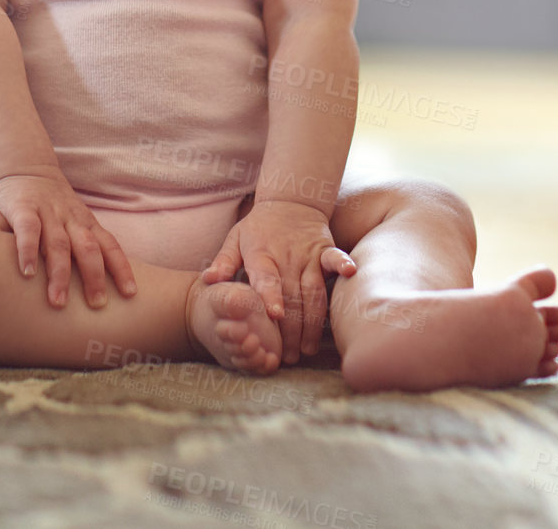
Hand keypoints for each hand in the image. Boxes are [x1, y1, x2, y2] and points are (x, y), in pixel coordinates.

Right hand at [0, 171, 137, 310]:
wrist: (25, 166)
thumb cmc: (53, 205)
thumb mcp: (74, 221)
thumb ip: (84, 246)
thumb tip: (104, 287)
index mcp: (86, 223)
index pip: (110, 245)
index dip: (121, 268)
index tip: (130, 294)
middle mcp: (71, 218)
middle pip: (88, 247)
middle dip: (94, 277)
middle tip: (97, 305)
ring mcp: (48, 212)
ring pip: (58, 243)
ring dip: (60, 274)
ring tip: (58, 302)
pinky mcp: (23, 208)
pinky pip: (28, 230)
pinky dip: (28, 251)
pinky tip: (28, 273)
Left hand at [202, 200, 355, 363]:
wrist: (289, 201)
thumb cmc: (258, 227)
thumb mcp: (235, 239)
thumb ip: (223, 261)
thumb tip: (207, 281)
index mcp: (262, 253)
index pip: (266, 278)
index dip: (271, 296)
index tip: (274, 316)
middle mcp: (286, 255)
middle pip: (291, 296)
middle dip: (290, 329)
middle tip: (288, 357)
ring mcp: (308, 254)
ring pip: (313, 291)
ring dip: (313, 321)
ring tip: (308, 348)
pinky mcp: (325, 250)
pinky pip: (335, 259)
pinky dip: (342, 265)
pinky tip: (351, 274)